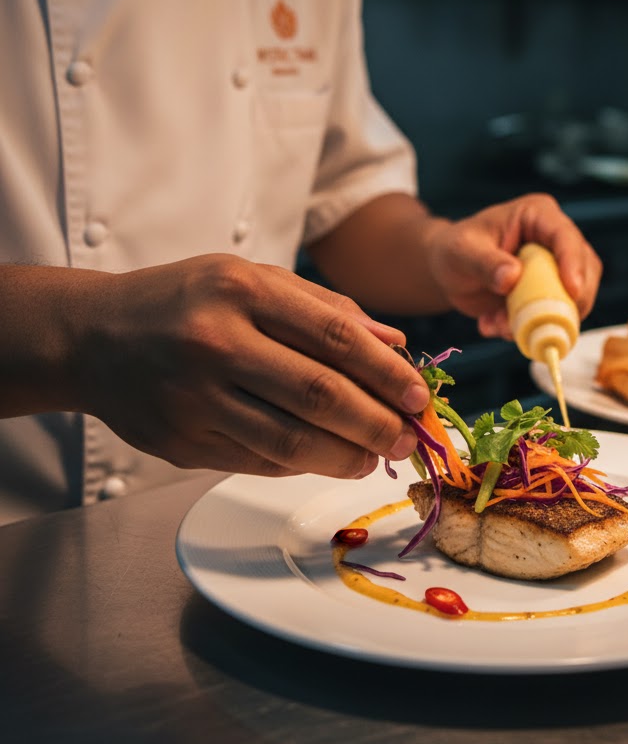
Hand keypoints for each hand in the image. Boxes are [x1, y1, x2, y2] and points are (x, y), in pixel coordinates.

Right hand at [76, 254, 429, 477]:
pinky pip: (259, 462)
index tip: (418, 397)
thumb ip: (327, 309)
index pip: (336, 336)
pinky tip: (326, 457)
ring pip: (291, 441)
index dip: (386, 373)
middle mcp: (216, 342)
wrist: (93, 337)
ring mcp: (194, 398)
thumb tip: (395, 345)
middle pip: (319, 395)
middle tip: (406, 438)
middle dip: (376, 423)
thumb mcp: (254, 278)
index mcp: (242, 290)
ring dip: (346, 456)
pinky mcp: (181, 443)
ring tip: (373, 456)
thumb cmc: (188, 300)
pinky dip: (303, 465)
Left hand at [424, 192, 601, 336]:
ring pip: (575, 299)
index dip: (573, 263)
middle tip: (539, 323)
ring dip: (543, 320)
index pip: (565, 236)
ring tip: (498, 325)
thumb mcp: (462, 252)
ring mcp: (558, 269)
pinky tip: (493, 325)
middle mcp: (555, 240)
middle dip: (566, 302)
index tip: (572, 291)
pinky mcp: (552, 295)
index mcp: (537, 216)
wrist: (450, 273)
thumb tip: (512, 277)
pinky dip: (529, 329)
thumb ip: (485, 262)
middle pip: (585, 271)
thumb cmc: (454, 250)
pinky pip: (556, 317)